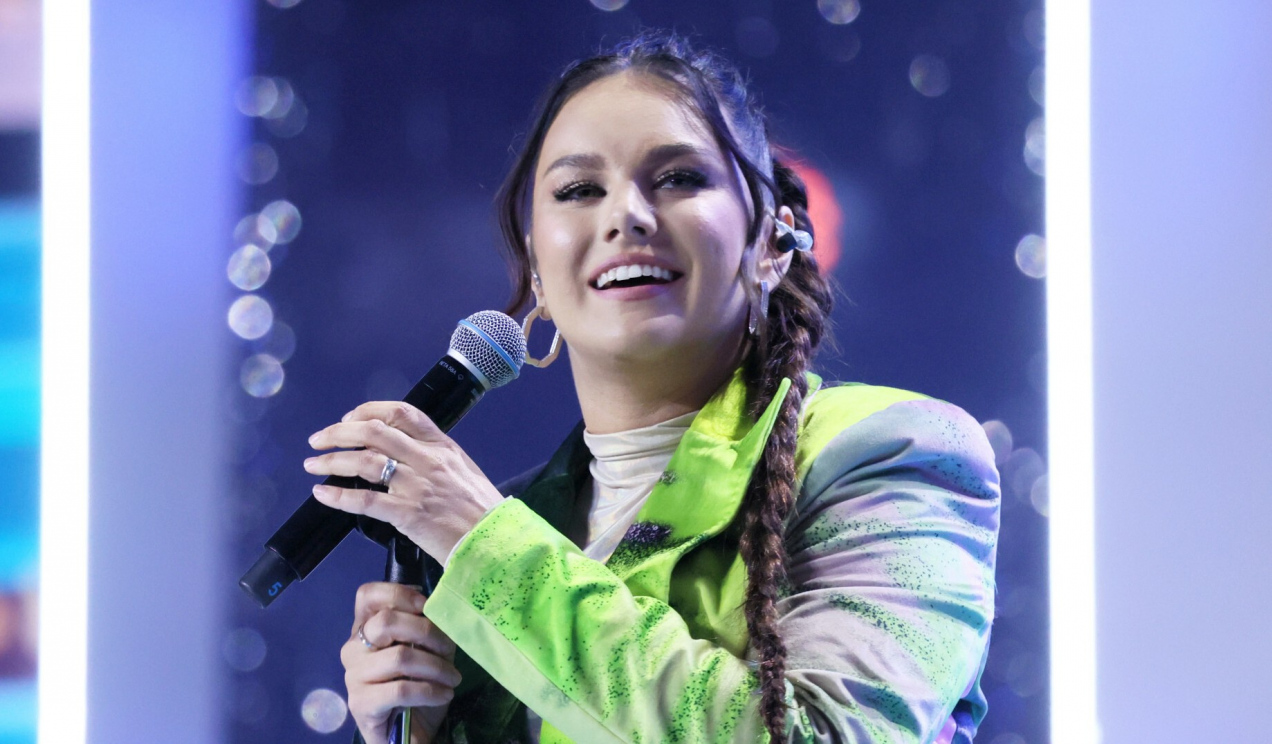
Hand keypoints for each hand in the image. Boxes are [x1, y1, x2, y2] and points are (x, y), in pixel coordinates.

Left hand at [304, 401, 504, 560]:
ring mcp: (417, 486)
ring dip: (332, 461)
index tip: (349, 419)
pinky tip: (322, 495)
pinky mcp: (408, 514)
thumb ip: (435, 459)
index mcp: (443, 446)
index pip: (402, 413)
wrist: (496, 541)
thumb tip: (404, 455)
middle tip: (319, 439)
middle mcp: (428, 460)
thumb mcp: (464, 471)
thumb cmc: (481, 511)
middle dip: (339, 432)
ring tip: (313, 465)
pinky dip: (338, 496)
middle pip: (375, 432)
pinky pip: (364, 501)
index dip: (369, 411)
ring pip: (364, 462)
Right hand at [342, 582, 460, 743]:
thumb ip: (427, 629)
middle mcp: (353, 649)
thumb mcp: (427, 651)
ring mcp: (353, 676)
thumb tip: (438, 610)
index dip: (399, 594)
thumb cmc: (418, 686)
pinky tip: (444, 695)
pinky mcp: (360, 703)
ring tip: (453, 678)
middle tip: (449, 649)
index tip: (426, 607)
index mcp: (365, 629)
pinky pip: (400, 690)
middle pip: (385, 622)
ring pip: (399, 658)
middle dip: (426, 632)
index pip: (367, 596)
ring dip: (436, 667)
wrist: (409, 733)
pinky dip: (430, 691)